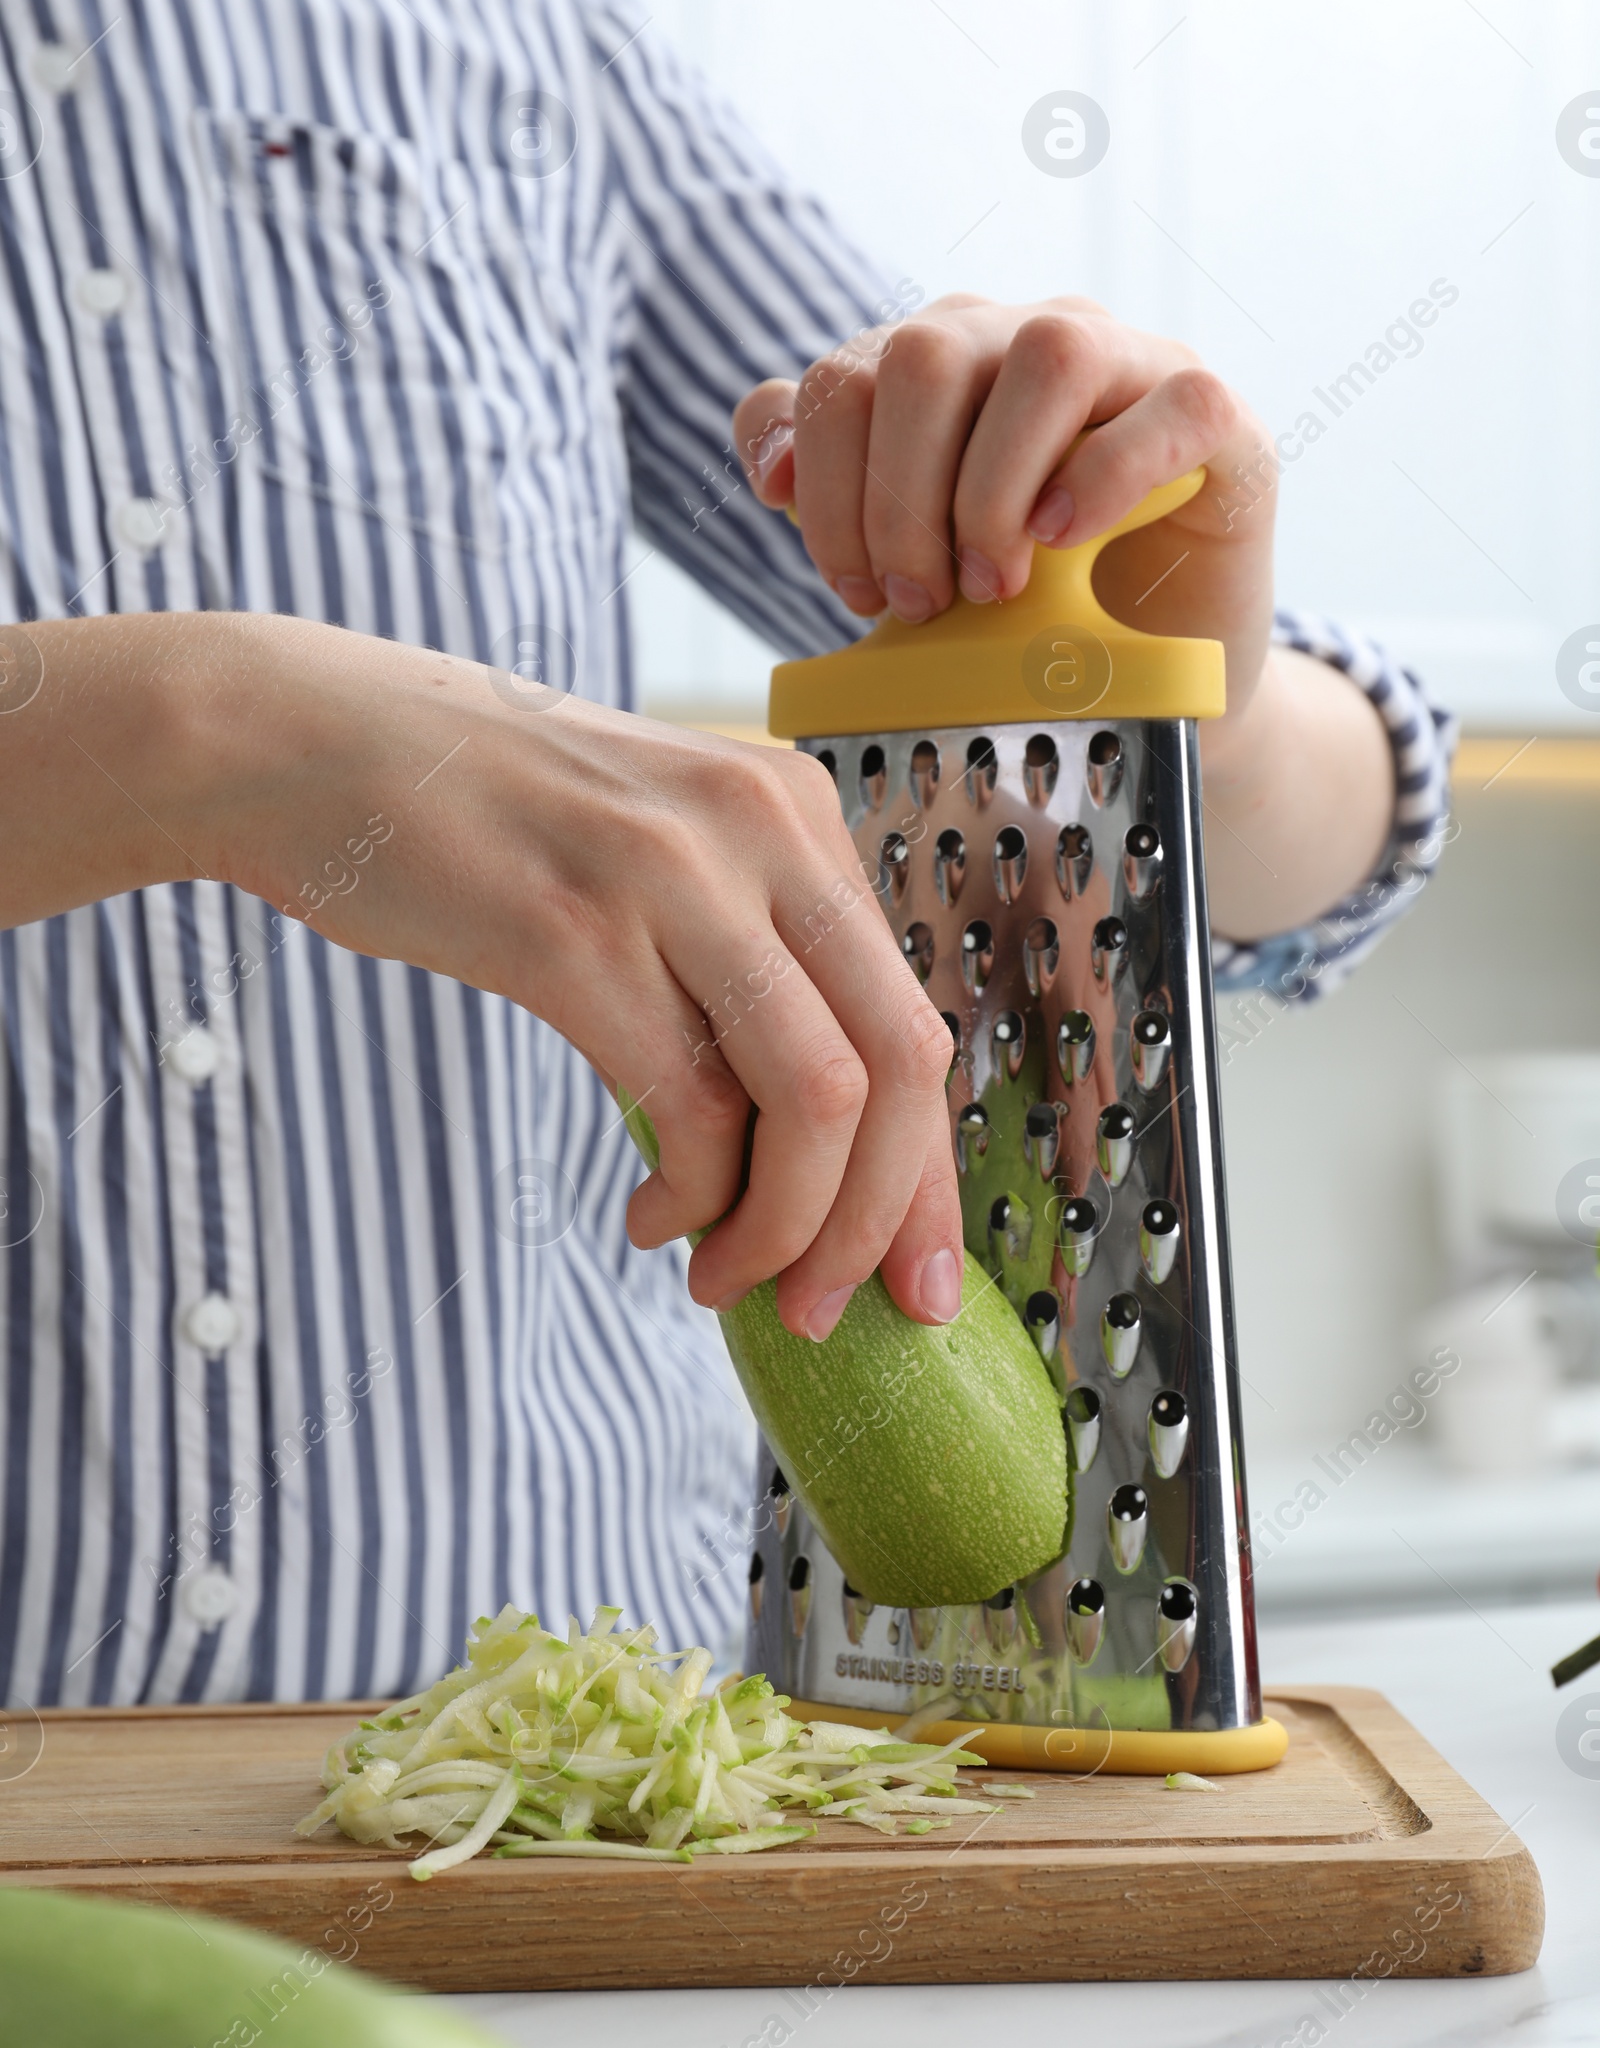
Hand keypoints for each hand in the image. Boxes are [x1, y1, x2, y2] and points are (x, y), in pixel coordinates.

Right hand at [183, 620, 960, 1341]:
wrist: (307, 742)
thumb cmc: (474, 817)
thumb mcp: (652, 850)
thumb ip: (741, 958)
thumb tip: (813, 1143)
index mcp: (792, 811)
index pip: (912, 1015)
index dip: (927, 1169)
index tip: (918, 1274)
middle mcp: (759, 828)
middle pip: (897, 1062)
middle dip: (880, 1218)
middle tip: (836, 1306)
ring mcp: (671, 875)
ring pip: (814, 1098)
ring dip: (787, 1228)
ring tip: (729, 1278)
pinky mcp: (574, 934)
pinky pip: (692, 1108)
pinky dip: (693, 1197)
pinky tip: (653, 1218)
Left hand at [734, 295, 1393, 938]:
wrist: (1158, 663)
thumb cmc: (1028, 599)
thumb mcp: (915, 555)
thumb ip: (828, 492)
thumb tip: (770, 468)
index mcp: (942, 361)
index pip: (844, 378)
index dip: (828, 490)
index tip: (854, 587)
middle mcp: (1026, 337)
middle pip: (926, 357)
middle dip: (901, 500)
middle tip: (922, 599)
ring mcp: (1129, 362)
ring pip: (1045, 356)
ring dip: (994, 487)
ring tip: (994, 581)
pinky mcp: (1213, 412)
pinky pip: (1170, 404)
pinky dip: (1102, 477)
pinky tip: (1064, 539)